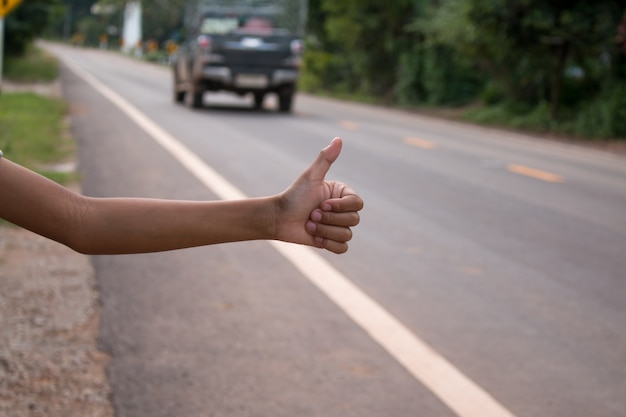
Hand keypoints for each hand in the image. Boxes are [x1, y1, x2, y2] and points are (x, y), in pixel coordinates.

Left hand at [275, 137, 362, 253]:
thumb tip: (338, 139)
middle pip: (354, 220)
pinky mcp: (331, 242)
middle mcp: (343, 210)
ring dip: (324, 231)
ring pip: (347, 235)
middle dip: (329, 220)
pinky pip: (342, 248)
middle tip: (311, 214)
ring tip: (309, 224)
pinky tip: (314, 237)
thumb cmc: (294, 196)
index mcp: (342, 195)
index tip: (322, 204)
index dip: (341, 207)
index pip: (357, 204)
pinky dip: (328, 243)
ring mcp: (338, 227)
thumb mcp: (310, 177)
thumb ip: (325, 159)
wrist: (279, 218)